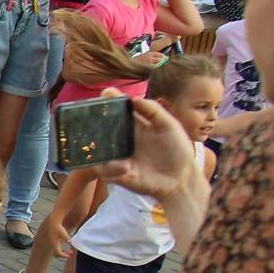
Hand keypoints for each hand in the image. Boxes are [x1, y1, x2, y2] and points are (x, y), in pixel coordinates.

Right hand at [89, 93, 200, 207]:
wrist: (181, 180)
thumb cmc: (178, 151)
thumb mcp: (170, 126)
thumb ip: (154, 110)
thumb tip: (134, 98)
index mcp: (136, 126)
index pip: (119, 110)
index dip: (111, 101)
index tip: (106, 93)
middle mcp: (123, 139)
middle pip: (102, 127)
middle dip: (93, 122)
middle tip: (92, 118)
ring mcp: (119, 156)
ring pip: (97, 149)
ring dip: (99, 149)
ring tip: (109, 150)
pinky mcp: (117, 174)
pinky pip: (105, 170)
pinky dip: (111, 168)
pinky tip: (125, 168)